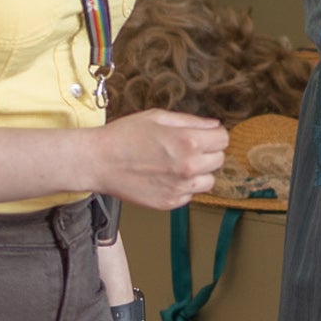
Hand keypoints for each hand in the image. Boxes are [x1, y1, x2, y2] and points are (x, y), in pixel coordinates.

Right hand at [86, 109, 225, 210]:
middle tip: (186, 148)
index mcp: (188, 141)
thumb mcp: (157, 117)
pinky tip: (164, 177)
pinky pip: (190, 195)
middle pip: (219, 160)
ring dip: (199, 172)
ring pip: (208, 181)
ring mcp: (179, 188)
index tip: (204, 135)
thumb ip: (190, 121)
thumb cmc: (123, 136)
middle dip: (207, 152)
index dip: (213, 135)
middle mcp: (188, 167)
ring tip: (176, 164)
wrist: (98, 162)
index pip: (223, 139)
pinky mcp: (169, 203)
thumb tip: (213, 125)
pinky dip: (182, 187)